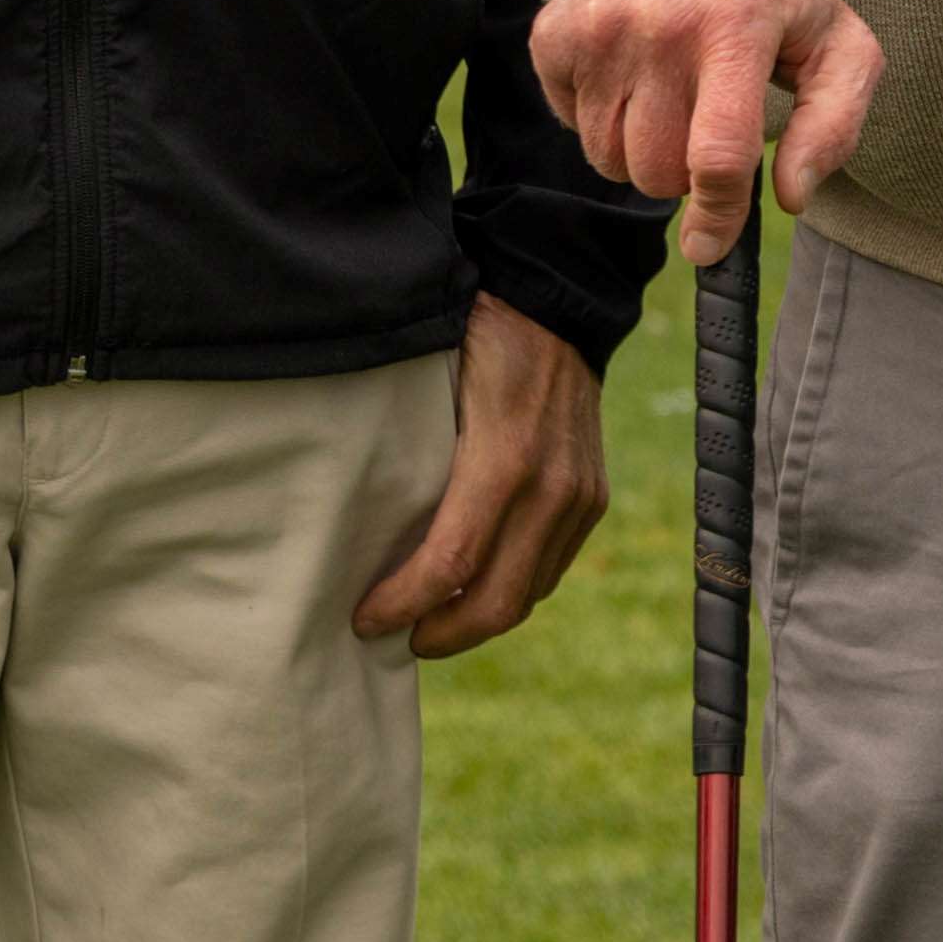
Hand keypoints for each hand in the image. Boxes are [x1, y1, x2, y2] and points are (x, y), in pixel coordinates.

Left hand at [349, 301, 606, 655]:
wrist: (558, 302)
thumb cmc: (478, 336)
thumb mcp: (429, 387)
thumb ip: (405, 454)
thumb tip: (349, 521)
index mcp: (504, 461)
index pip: (450, 564)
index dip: (402, 603)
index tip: (363, 618)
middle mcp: (552, 489)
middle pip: (497, 601)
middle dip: (440, 633)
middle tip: (396, 639)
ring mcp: (580, 497)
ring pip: (528, 594)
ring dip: (475, 619)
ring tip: (428, 621)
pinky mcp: (593, 498)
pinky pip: (550, 569)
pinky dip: (509, 590)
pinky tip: (473, 587)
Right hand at [534, 0, 882, 266]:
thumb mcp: (835, 39)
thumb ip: (834, 121)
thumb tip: (792, 194)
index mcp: (736, 25)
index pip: (715, 153)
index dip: (717, 216)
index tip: (711, 245)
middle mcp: (660, 24)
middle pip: (655, 172)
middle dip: (682, 174)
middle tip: (705, 124)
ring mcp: (598, 28)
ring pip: (608, 159)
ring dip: (641, 150)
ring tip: (671, 95)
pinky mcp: (553, 34)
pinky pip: (570, 127)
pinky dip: (602, 119)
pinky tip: (632, 74)